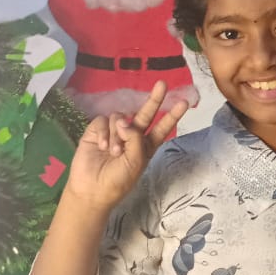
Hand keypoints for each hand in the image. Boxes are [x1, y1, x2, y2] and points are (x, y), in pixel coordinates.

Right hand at [64, 81, 189, 211]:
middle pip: (145, 114)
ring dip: (117, 134)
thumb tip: (124, 121)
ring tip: (112, 152)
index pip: (161, 128)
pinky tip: (101, 146)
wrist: (92, 189)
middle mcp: (131, 136)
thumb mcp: (135, 162)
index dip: (172, 116)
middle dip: (154, 99)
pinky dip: (103, 132)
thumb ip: (136, 139)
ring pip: (120, 118)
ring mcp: (113, 132)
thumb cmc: (117, 180)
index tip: (184, 103)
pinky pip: (103, 121)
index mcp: (145, 146)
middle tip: (162, 84)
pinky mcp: (96, 131)